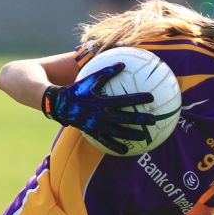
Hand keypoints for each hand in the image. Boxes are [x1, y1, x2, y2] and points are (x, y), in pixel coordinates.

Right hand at [42, 63, 157, 154]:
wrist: (60, 105)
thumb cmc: (78, 89)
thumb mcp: (91, 78)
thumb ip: (107, 72)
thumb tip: (122, 63)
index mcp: (102, 101)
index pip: (124, 100)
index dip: (138, 99)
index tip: (151, 98)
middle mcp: (101, 115)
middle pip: (125, 118)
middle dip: (140, 119)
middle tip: (153, 120)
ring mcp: (97, 126)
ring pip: (118, 132)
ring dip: (132, 135)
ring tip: (144, 137)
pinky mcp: (93, 133)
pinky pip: (106, 142)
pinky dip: (116, 147)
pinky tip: (126, 151)